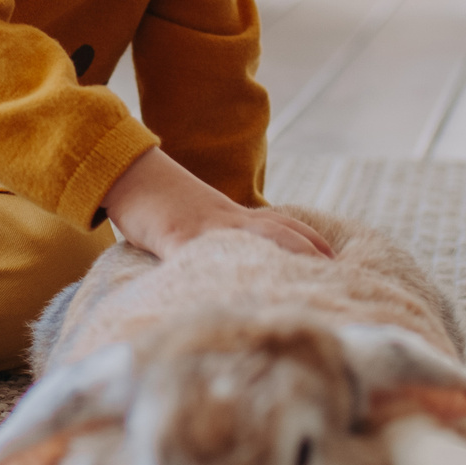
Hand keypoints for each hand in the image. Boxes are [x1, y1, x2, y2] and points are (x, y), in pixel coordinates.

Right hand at [97, 147, 331, 260]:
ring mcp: (203, 227)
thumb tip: (238, 262)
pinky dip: (214, 272)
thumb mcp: (199, 221)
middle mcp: (225, 219)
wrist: (129, 174)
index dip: (311, 240)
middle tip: (334, 272)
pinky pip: (198, 257)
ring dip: (279, 257)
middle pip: (277, 230)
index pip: (281, 223)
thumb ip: (223, 238)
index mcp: (232, 216)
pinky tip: (227, 290)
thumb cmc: (161, 203)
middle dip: (307, 250)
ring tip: (304, 280)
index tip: (336, 258)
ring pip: (249, 240)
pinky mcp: (175, 236)